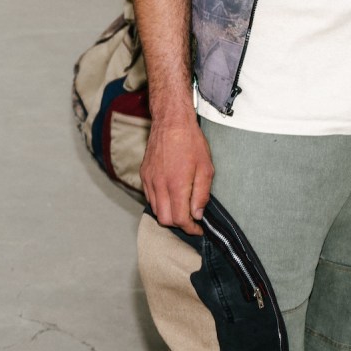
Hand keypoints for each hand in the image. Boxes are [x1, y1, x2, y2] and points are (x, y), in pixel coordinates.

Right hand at [142, 114, 212, 234]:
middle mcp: (159, 185)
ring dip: (168, 213)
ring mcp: (149, 179)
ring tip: (182, 207)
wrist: (171, 122)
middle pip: (164, 219)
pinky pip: (149, 196)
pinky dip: (160, 202)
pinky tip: (171, 195)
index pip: (180, 219)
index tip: (198, 228)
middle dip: (179, 224)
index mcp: (176, 185)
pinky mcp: (144, 174)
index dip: (190, 228)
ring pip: (155, 209)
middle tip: (191, 220)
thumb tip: (197, 214)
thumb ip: (201, 194)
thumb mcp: (206, 168)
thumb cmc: (191, 142)